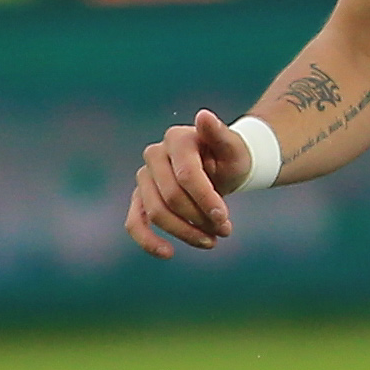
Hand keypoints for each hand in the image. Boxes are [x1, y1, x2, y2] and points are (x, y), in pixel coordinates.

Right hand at [125, 108, 251, 258]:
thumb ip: (221, 134)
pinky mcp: (141, 196)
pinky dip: (148, 240)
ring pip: (156, 212)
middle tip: (225, 231)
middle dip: (200, 219)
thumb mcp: (234, 148)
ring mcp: (144, 176)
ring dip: (185, 232)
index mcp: (176, 139)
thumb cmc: (230, 158)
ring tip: (212, 242)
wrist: (222, 167)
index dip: (206, 200)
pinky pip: (135, 221)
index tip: (225, 221)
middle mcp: (154, 154)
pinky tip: (167, 253)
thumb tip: (204, 116)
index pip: (188, 176)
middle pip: (172, 197)